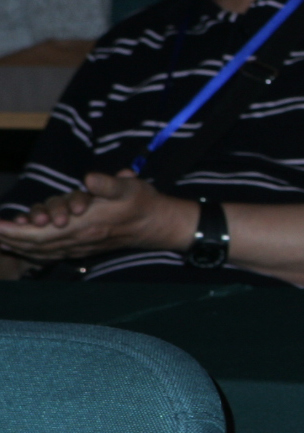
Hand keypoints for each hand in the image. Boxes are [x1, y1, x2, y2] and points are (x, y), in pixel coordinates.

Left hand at [0, 171, 196, 262]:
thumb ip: (108, 183)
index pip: (41, 233)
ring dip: (17, 245)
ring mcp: (80, 246)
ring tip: (0, 236)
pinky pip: (49, 253)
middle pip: (34, 245)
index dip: (15, 230)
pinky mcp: (82, 248)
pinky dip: (30, 250)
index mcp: (86, 225)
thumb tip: (89, 179)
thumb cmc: (143, 203)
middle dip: (9, 238)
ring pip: (40, 251)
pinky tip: (20, 244)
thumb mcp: (130, 187)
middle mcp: (80, 239)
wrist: (159, 226)